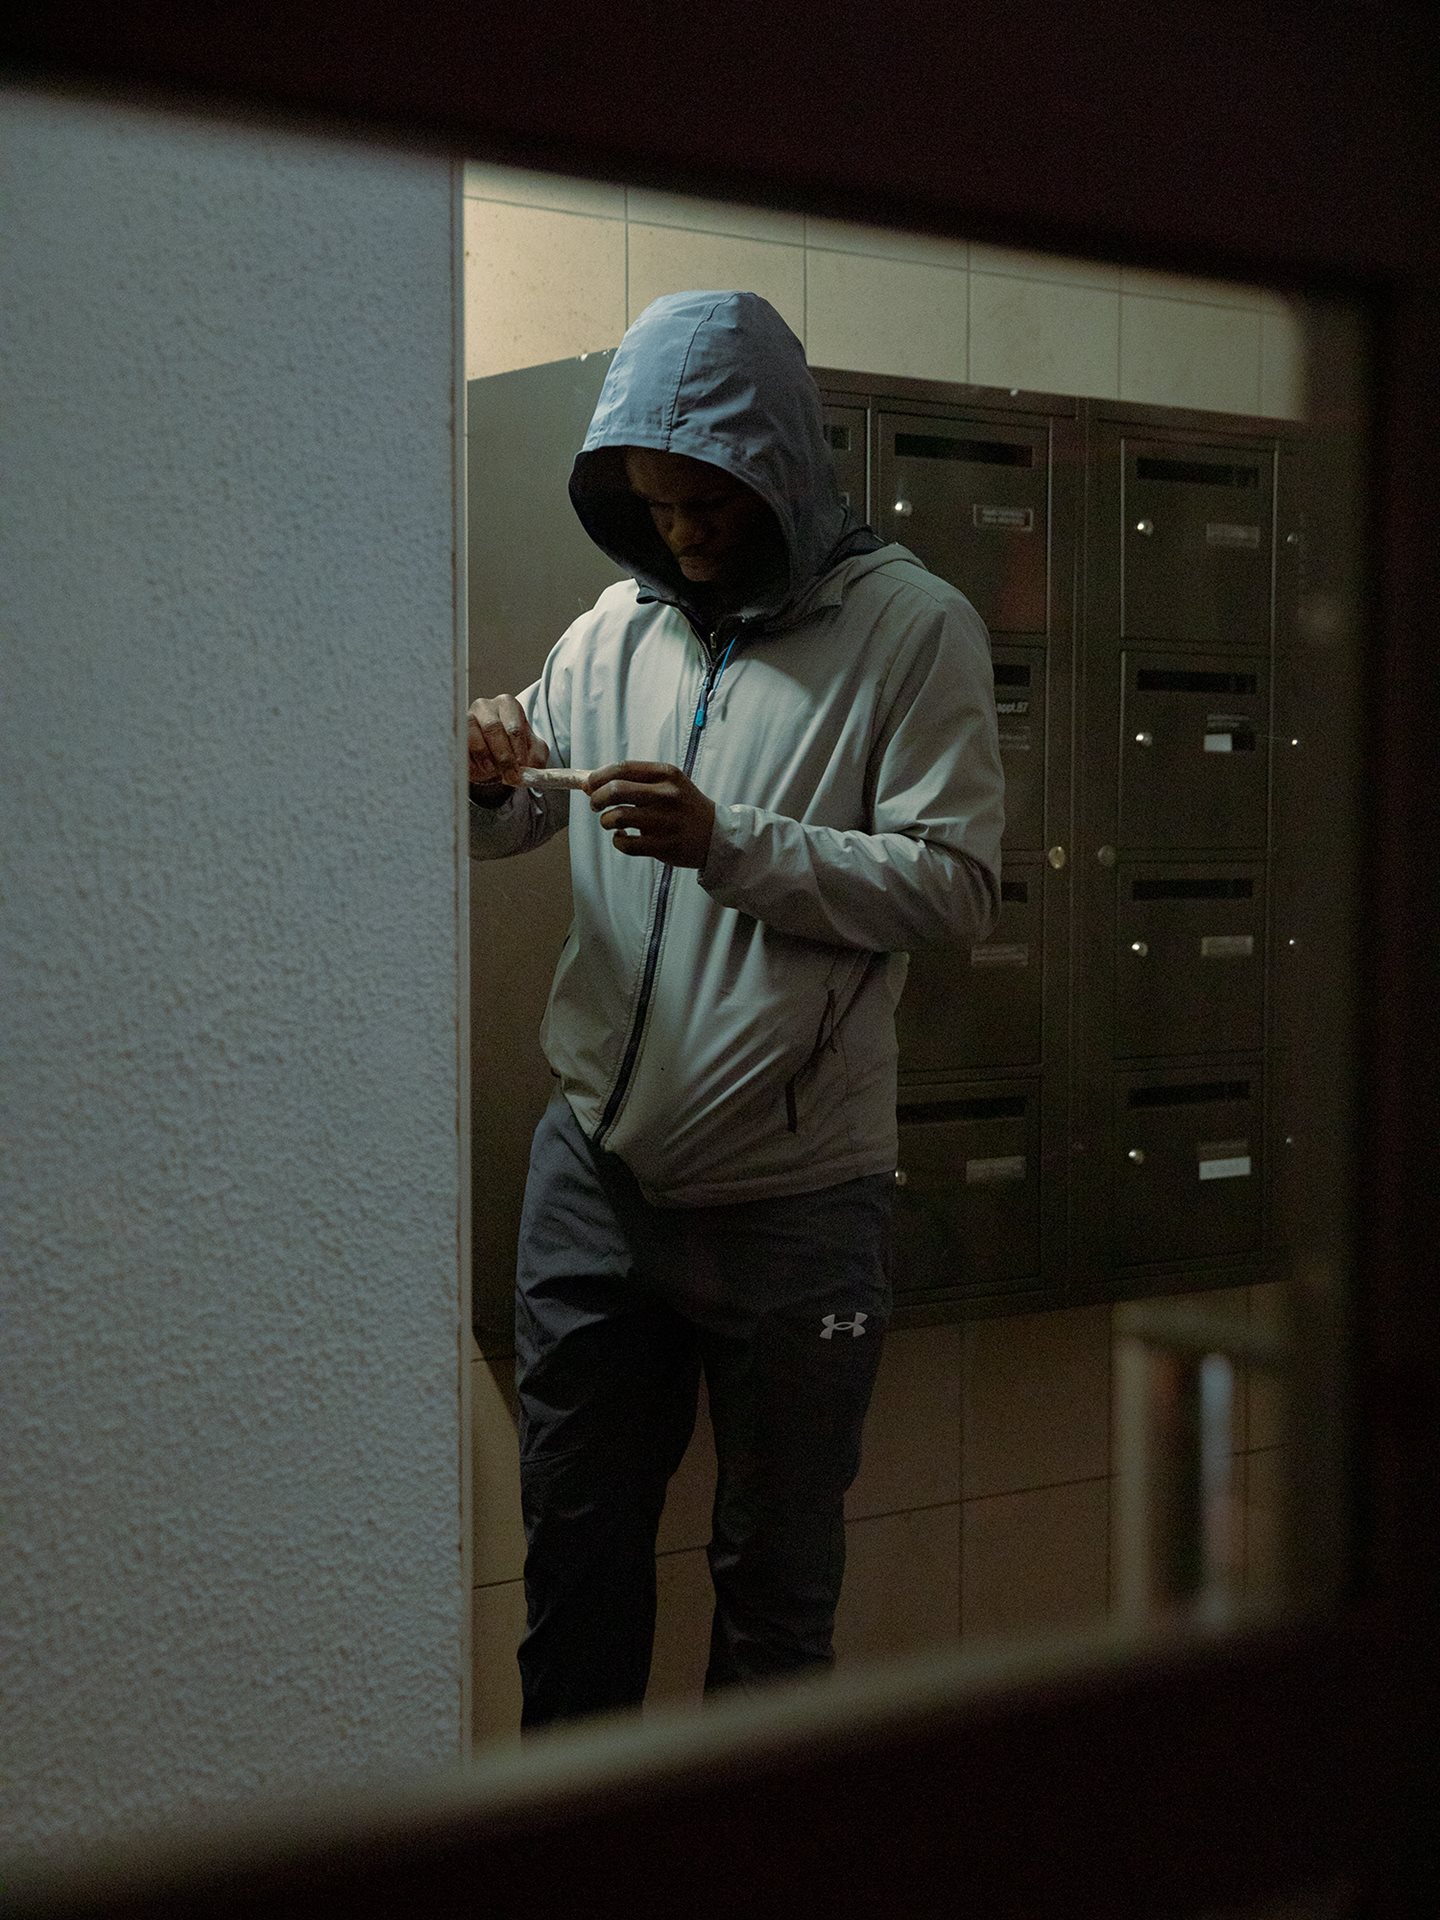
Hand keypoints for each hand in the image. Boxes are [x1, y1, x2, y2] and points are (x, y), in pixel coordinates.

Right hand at [467, 695, 547, 787]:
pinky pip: (459, 748)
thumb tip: (528, 769)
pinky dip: (471, 763)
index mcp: (508, 705)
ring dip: (485, 758)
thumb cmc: (515, 750)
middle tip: (509, 775)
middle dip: (503, 756)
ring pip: (472, 736)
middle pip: (493, 728)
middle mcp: (485, 706)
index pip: (514, 727)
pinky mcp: (454, 733)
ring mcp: (466, 718)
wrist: (493, 760)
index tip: (521, 766)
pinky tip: (480, 770)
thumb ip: (535, 758)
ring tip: (493, 771)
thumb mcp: (532, 752)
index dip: (518, 749)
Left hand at [586, 761, 715, 868]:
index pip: (622, 768)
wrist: (716, 835)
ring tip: (611, 822)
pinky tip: (623, 837)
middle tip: (596, 805)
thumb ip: (634, 780)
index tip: (589, 785)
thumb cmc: (684, 806)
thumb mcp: (668, 783)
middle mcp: (667, 795)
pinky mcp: (664, 846)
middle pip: (615, 790)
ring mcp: (666, 822)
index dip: (598, 777)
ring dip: (606, 821)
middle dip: (596, 799)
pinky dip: (618, 841)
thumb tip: (590, 783)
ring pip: (617, 818)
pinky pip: (626, 844)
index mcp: (667, 774)